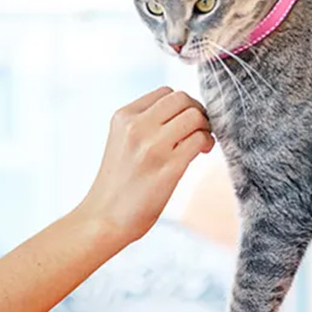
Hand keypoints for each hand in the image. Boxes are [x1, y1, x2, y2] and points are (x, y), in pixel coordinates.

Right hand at [77, 87, 213, 244]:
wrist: (104, 218)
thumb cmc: (117, 184)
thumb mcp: (121, 141)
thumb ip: (145, 123)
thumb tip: (186, 113)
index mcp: (123, 117)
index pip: (165, 93)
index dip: (181, 105)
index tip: (183, 122)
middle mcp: (136, 127)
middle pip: (182, 99)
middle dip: (197, 111)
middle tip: (198, 130)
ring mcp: (152, 147)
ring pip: (195, 116)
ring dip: (205, 127)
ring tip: (201, 142)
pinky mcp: (168, 168)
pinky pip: (200, 139)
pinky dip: (207, 143)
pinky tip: (202, 153)